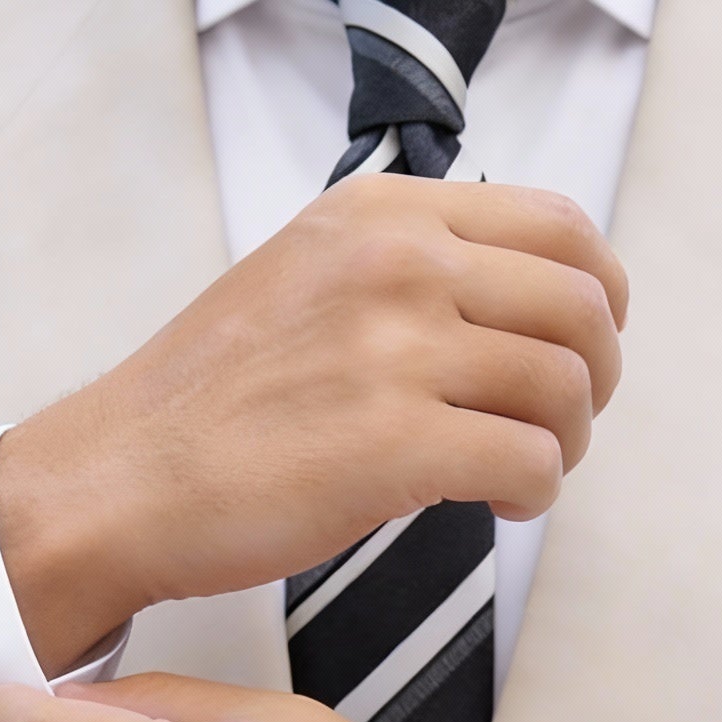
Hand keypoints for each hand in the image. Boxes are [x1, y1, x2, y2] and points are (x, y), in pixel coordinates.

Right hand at [0, 178, 627, 673]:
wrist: (123, 480)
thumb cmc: (208, 403)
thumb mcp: (305, 276)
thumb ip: (401, 265)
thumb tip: (508, 299)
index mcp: (381, 214)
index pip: (560, 225)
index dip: (598, 295)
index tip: (579, 345)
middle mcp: (398, 265)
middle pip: (583, 307)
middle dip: (594, 377)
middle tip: (564, 424)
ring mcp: (397, 353)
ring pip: (566, 388)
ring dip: (566, 443)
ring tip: (522, 471)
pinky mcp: (397, 447)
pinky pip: (531, 463)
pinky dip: (536, 495)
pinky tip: (499, 507)